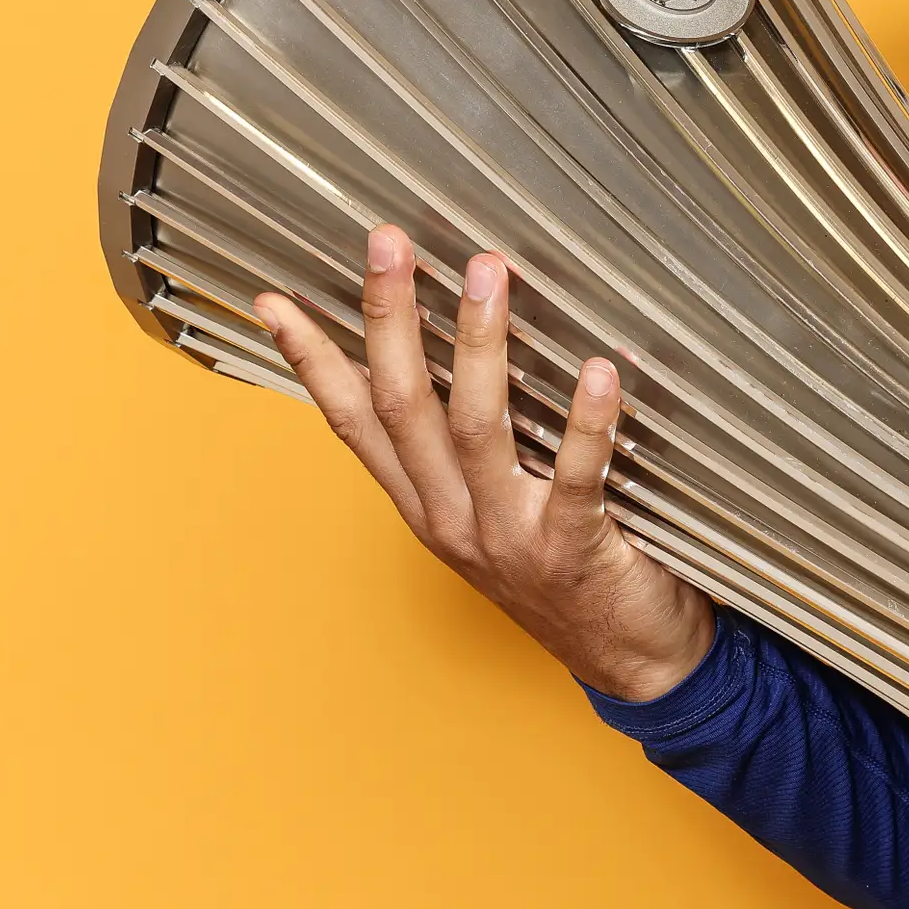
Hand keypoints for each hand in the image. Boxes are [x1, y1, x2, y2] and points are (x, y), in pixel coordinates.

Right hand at [253, 226, 715, 701]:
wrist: (635, 665)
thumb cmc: (570, 573)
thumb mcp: (492, 515)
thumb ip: (466, 450)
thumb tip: (453, 355)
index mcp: (426, 507)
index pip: (353, 421)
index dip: (312, 361)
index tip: (273, 301)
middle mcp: (453, 520)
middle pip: (402, 407)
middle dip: (390, 319)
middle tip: (388, 243)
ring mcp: (508, 537)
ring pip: (474, 429)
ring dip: (477, 345)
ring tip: (485, 274)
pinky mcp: (573, 550)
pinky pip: (575, 479)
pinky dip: (586, 424)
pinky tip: (598, 372)